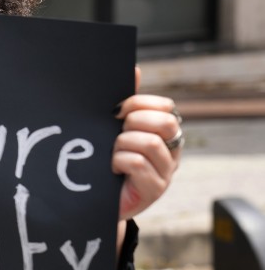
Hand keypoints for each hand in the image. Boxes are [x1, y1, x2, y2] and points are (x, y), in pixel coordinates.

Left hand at [113, 67, 181, 226]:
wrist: (97, 200)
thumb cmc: (108, 162)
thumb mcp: (116, 131)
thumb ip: (127, 105)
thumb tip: (134, 70)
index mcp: (164, 132)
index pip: (165, 106)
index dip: (139, 103)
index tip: (115, 111)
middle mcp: (172, 150)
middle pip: (165, 122)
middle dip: (134, 122)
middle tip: (115, 134)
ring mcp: (166, 171)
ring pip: (150, 143)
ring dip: (123, 144)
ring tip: (112, 154)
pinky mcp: (155, 189)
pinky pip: (137, 163)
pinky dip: (119, 161)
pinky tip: (112, 168)